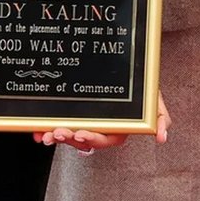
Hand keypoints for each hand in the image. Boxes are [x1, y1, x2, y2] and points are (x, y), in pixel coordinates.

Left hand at [32, 90, 170, 151]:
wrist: (129, 62)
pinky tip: (37, 130)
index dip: (92, 139)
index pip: (107, 138)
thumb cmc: (142, 82)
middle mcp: (102, 126)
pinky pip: (60, 122)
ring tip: (45, 134)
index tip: (79, 133)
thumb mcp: (154, 96)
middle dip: (69, 138)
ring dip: (57, 136)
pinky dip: (47, 128)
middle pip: (84, 138)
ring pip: (70, 133)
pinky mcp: (74, 113)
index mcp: (120, 126)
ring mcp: (87, 120)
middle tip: (57, 133)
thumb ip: (161, 115)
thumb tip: (162, 138)